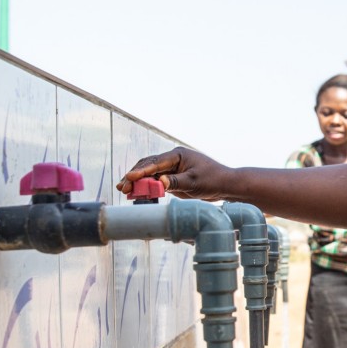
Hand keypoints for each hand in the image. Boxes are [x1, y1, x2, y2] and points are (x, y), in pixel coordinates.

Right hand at [115, 147, 231, 200]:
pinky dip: (146, 185)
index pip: (155, 162)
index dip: (141, 171)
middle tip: (122, 187)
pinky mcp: (172, 177)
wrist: (224, 184)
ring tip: (124, 190)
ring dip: (137, 181)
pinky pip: (156, 180)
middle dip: (134, 176)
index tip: (130, 178)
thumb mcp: (193, 182)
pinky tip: (136, 192)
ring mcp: (172, 167)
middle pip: (148, 165)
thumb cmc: (212, 180)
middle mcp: (172, 159)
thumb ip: (175, 182)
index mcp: (177, 155)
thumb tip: (159, 182)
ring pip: (150, 172)